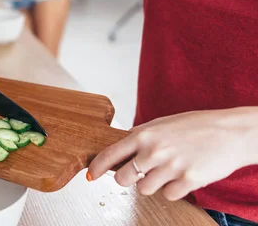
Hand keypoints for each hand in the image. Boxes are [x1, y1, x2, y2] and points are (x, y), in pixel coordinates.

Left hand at [88, 109, 255, 200]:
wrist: (230, 132)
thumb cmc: (196, 126)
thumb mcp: (162, 125)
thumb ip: (141, 137)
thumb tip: (120, 150)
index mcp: (145, 134)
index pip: (111, 153)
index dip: (97, 167)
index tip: (91, 175)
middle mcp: (154, 150)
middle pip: (123, 178)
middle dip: (127, 179)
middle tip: (137, 174)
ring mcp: (171, 166)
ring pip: (145, 189)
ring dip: (152, 184)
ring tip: (167, 171)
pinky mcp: (188, 181)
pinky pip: (168, 195)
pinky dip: (172, 190)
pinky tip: (182, 176)